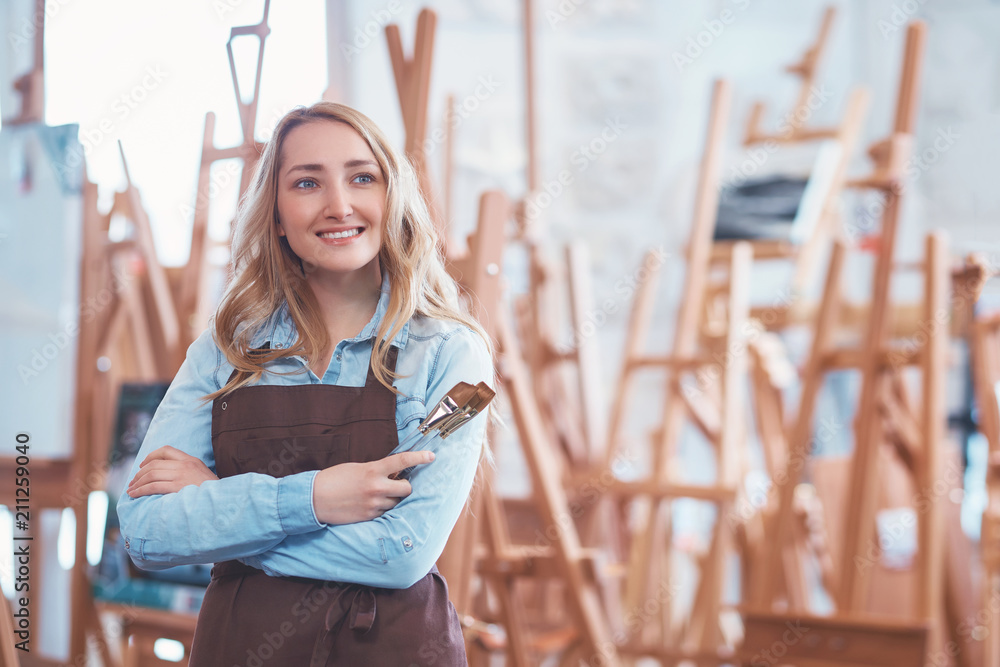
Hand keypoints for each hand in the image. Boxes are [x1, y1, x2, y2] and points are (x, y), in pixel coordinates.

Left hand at [127, 445, 218, 497]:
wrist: (223, 501)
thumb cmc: (212, 493)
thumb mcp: (202, 475)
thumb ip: (188, 472)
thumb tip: (168, 477)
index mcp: (191, 460)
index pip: (166, 450)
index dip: (150, 456)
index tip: (142, 466)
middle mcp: (185, 465)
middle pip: (154, 464)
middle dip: (139, 473)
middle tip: (132, 482)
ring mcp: (182, 475)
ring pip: (151, 474)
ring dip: (137, 483)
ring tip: (130, 490)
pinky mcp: (177, 487)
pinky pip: (153, 486)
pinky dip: (141, 490)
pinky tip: (135, 495)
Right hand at [312, 450, 434, 524]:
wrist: (314, 498)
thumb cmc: (334, 479)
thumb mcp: (356, 468)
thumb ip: (375, 470)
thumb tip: (392, 473)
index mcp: (372, 470)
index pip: (402, 461)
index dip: (419, 457)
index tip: (431, 456)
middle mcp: (376, 487)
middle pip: (407, 488)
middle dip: (404, 486)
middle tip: (397, 484)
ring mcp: (373, 504)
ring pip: (396, 503)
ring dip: (392, 499)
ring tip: (377, 495)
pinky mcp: (369, 517)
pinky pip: (385, 513)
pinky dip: (382, 509)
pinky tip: (370, 505)